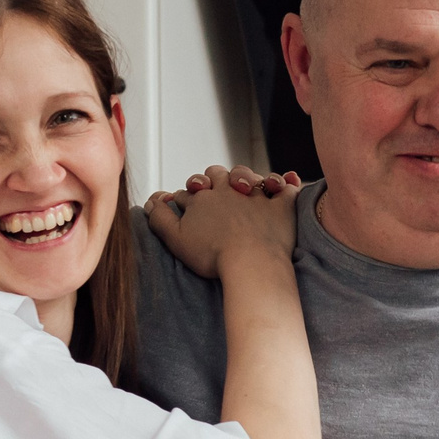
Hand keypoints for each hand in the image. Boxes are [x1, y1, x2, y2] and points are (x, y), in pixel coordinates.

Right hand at [146, 165, 301, 278]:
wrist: (250, 263)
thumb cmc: (212, 254)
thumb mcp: (176, 238)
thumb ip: (160, 218)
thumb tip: (150, 202)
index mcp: (203, 197)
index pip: (190, 191)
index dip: (185, 197)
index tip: (184, 204)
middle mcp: (228, 190)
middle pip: (216, 175)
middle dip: (211, 179)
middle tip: (211, 189)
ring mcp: (256, 196)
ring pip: (247, 175)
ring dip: (244, 176)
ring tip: (243, 186)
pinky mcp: (280, 207)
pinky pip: (286, 189)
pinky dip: (286, 184)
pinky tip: (288, 181)